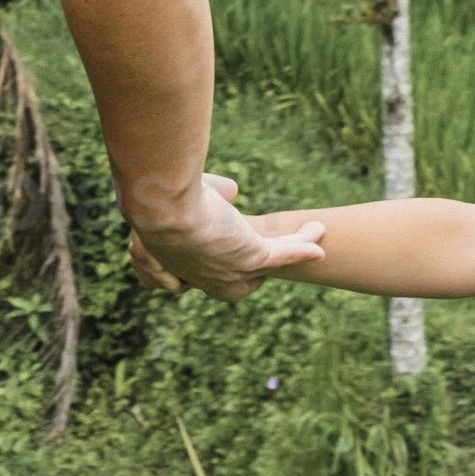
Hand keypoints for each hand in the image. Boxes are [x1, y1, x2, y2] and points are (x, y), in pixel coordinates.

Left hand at [117, 168, 301, 300]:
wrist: (160, 205)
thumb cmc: (156, 199)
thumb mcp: (172, 199)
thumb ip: (207, 195)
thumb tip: (229, 194)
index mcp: (175, 271)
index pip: (199, 277)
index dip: (216, 262)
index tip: (226, 242)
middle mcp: (204, 278)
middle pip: (240, 281)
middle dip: (255, 269)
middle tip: (271, 252)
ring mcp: (231, 271)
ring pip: (268, 263)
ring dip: (291, 250)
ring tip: (309, 238)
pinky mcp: (252, 257)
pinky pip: (283, 254)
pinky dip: (303, 246)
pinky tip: (318, 238)